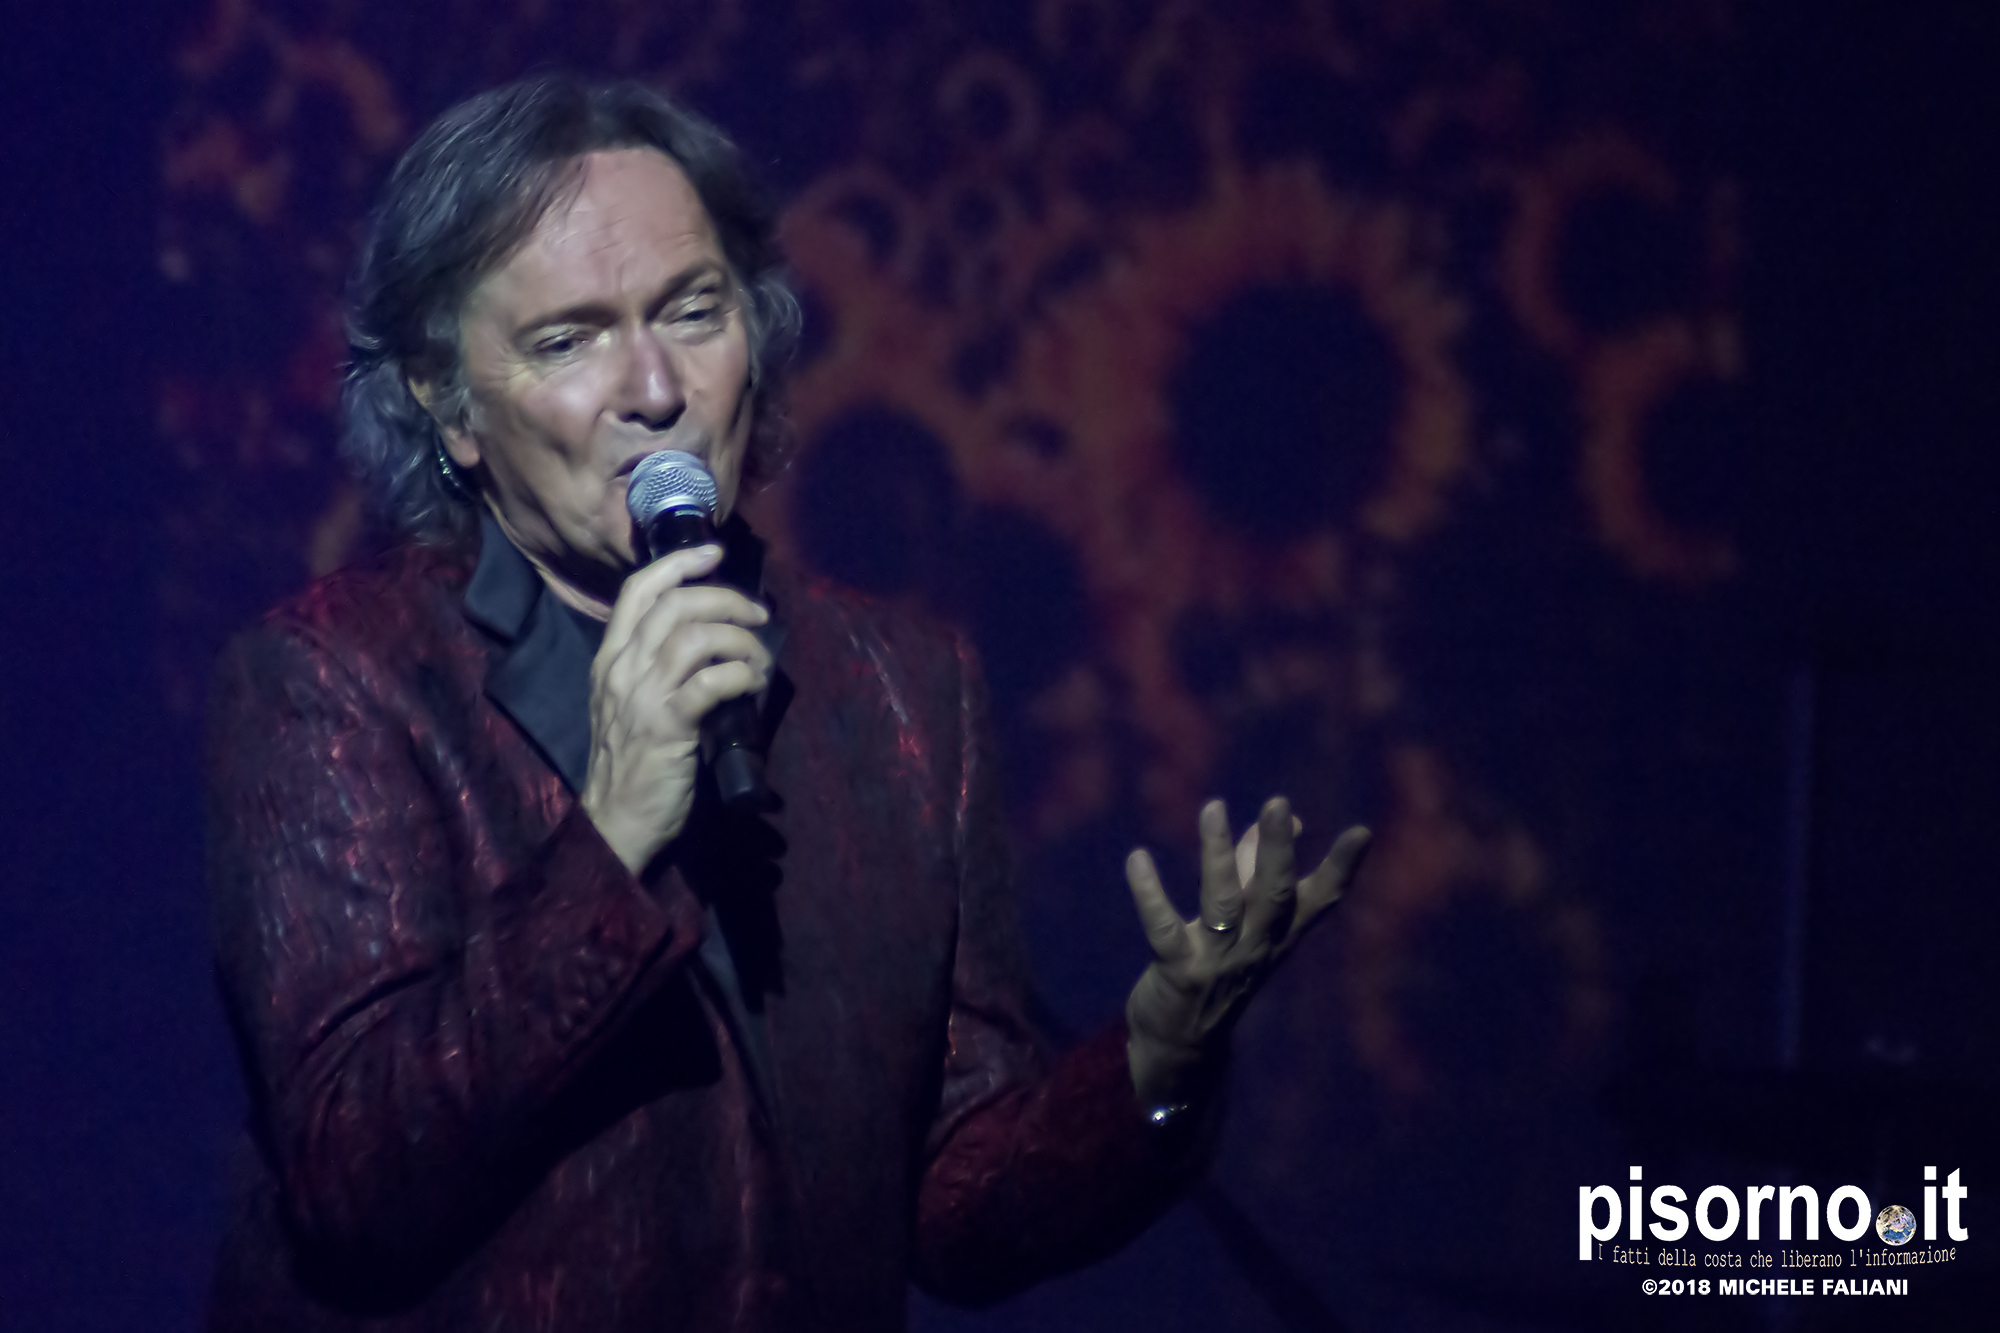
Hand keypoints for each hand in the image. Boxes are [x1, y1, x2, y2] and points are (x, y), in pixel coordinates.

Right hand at [579, 543, 771, 871]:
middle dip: (726, 599)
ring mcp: (643, 696)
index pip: (638, 591)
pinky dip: (742, 674)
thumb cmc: (630, 763)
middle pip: (676, 605)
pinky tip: (754, 685)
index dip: (679, 564)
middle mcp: (622, 669)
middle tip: (758, 616)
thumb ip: (653, 668)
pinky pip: (712, 682)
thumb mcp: (628, 703)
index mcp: (610, 659)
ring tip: (759, 657)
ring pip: (697, 637)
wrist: (614, 820)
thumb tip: (708, 638)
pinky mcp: (668, 725)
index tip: (713, 553)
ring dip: (740, 639)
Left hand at [1123, 797, 1370, 1106]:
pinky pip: (1164, 929)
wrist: (1181, 1047)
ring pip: (1223, 904)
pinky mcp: (1179, 971)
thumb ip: (1259, 867)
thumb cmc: (1217, 971)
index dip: (1342, 868)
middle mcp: (1256, 946)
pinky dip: (1150, 894)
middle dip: (1277, 849)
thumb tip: (1291, 819)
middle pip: (1275, 895)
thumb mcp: (1246, 924)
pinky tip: (1138, 858)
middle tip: (1278, 803)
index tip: (1362, 832)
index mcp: (1278, 935)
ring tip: (1213, 808)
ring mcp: (1218, 961)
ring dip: (1218, 855)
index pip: (1320, 900)